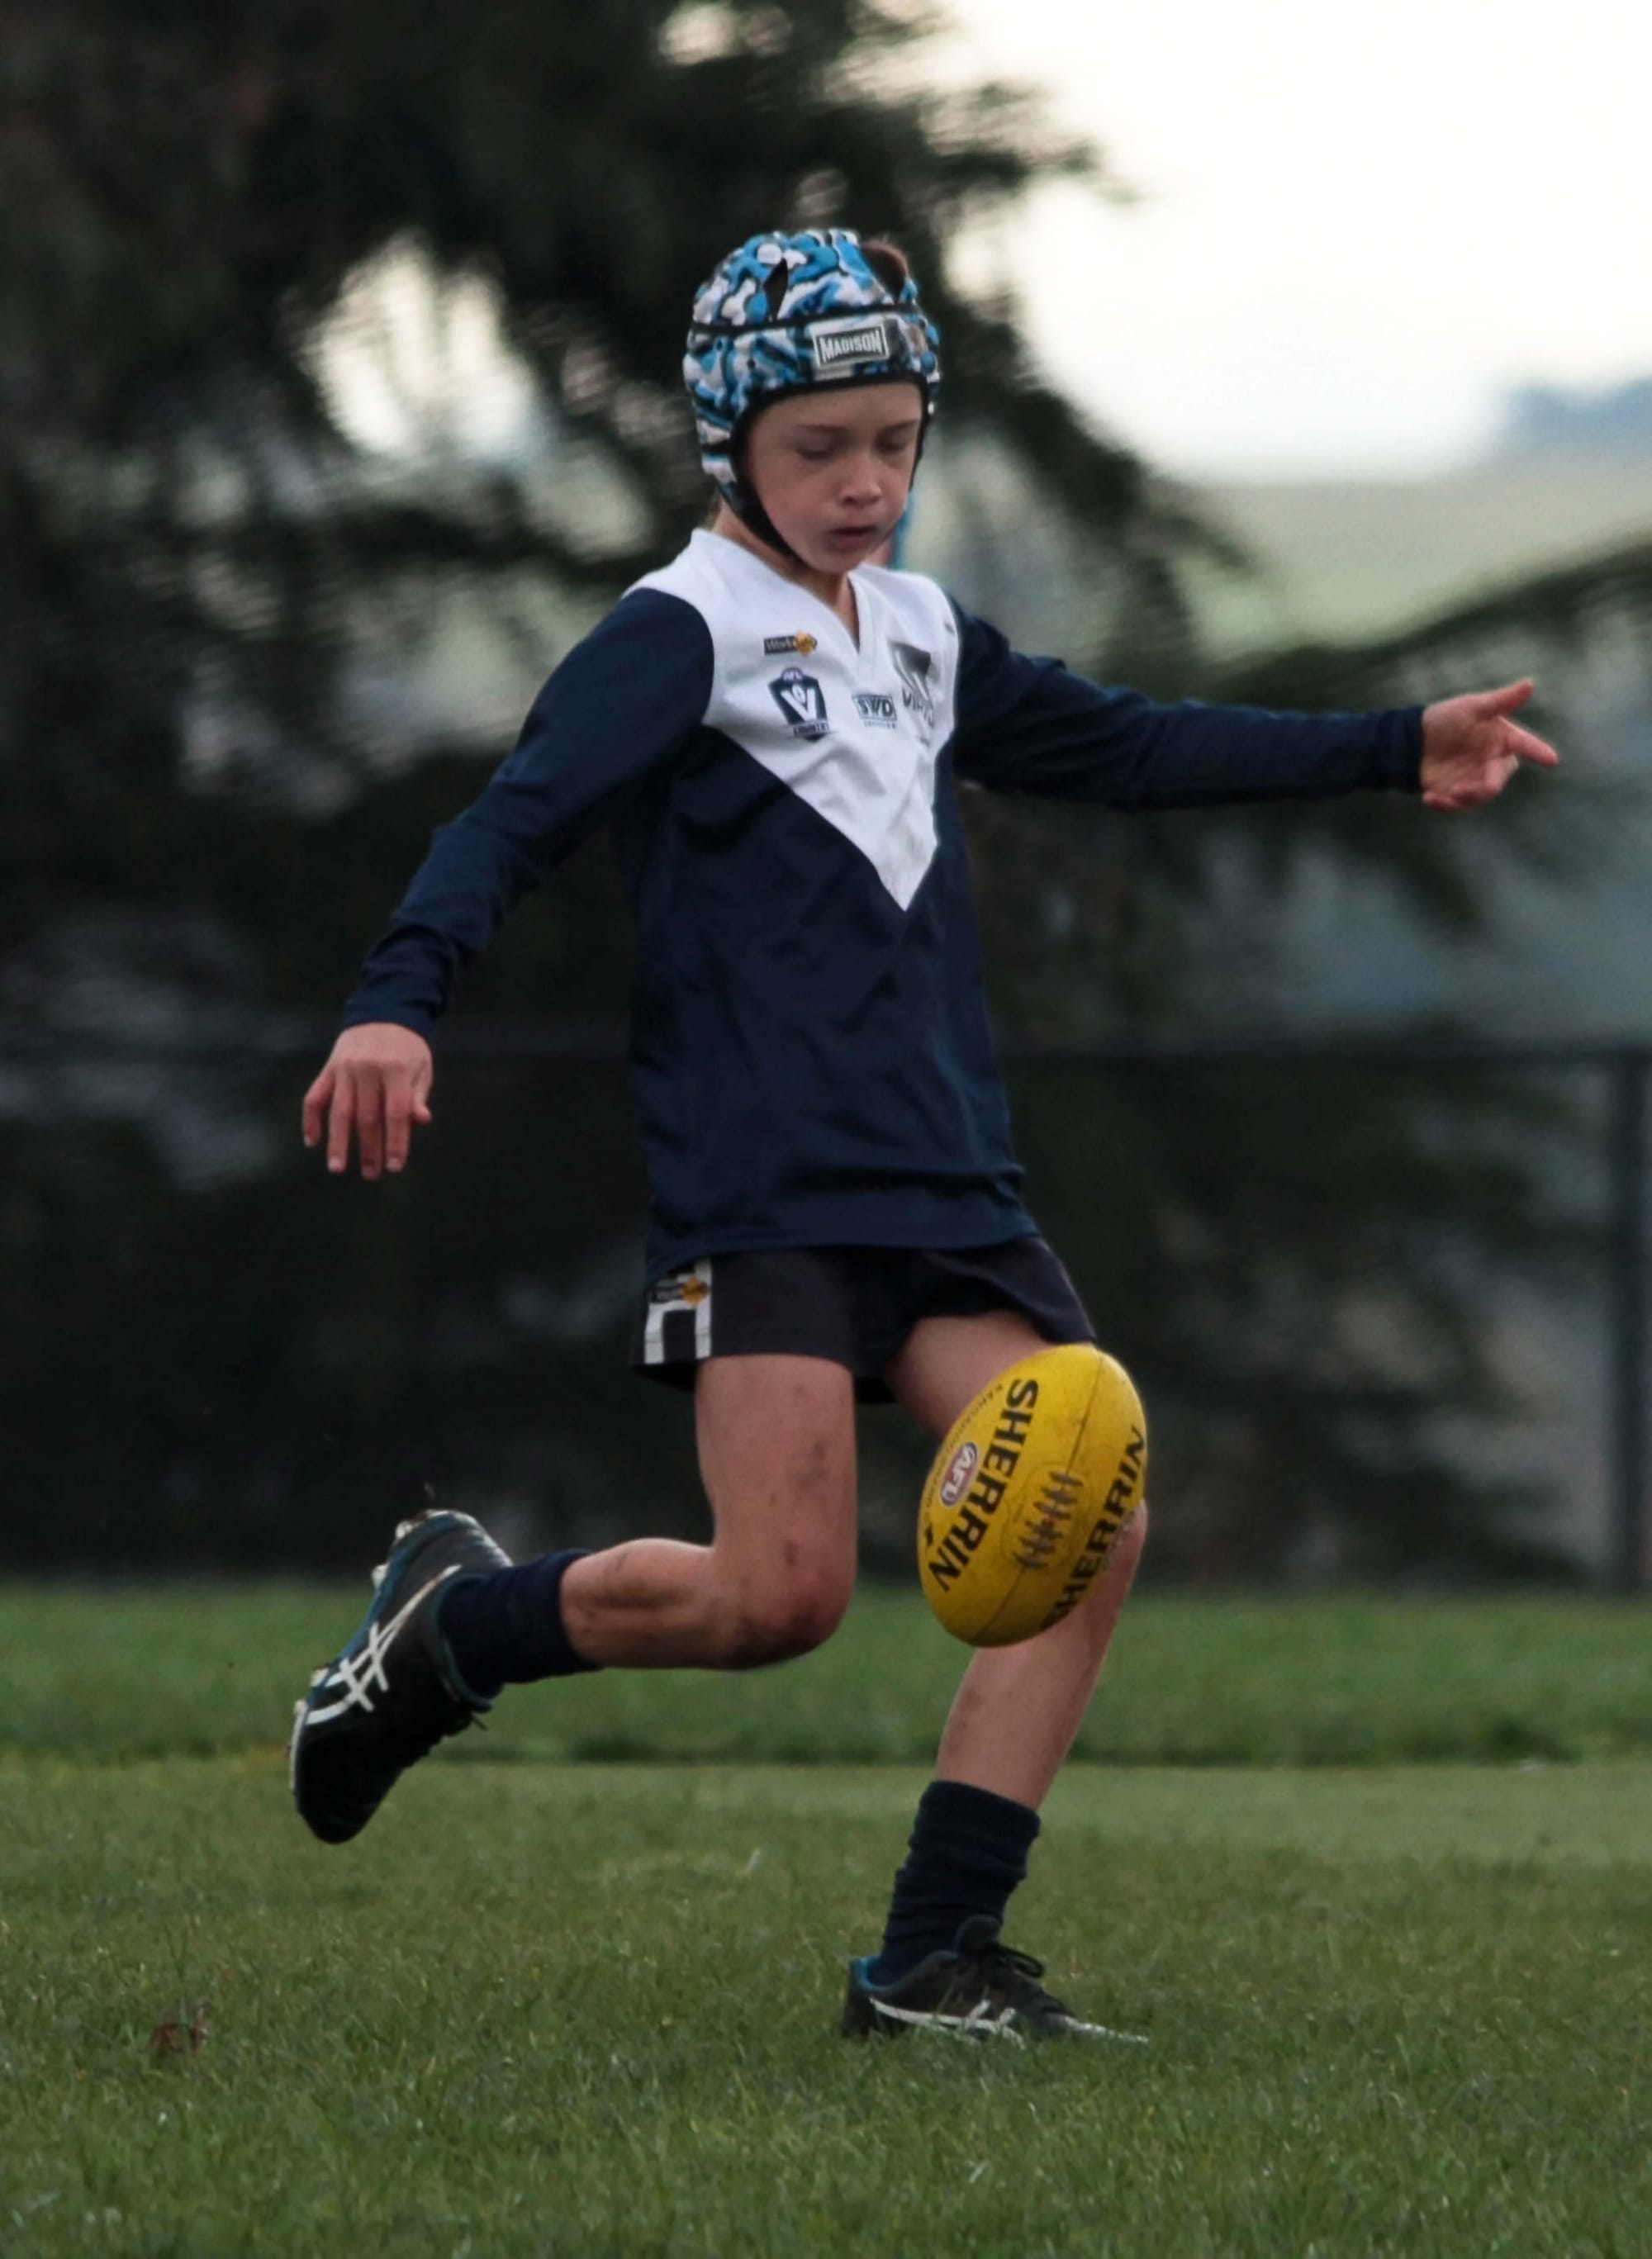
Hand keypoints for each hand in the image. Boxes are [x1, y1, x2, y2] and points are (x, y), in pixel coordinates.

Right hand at [302, 1023, 433, 1178]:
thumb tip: (420, 1121)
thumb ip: (417, 1097)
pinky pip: (314, 1096)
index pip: (397, 1112)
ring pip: (339, 1111)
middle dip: (369, 1149)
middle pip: (367, 1116)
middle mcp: (368, 1069)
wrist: (383, 1012)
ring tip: (337, 1167)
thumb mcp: (421, 1068)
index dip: (396, 1141)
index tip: (394, 1166)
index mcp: (396, 1069)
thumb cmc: (407, 1048)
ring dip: (337, 1142)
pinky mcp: (328, 1068)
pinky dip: (311, 1119)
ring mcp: (344, 1068)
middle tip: (371, 1174)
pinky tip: (312, 1141)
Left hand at [1419, 679, 1558, 811]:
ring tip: (1444, 793)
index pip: (1524, 744)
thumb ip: (1501, 701)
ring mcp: (1477, 779)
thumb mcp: (1471, 707)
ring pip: (1481, 796)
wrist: (1413, 739)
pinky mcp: (1458, 793)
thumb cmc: (1445, 719)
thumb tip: (1530, 683)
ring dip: (1465, 797)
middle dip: (1486, 786)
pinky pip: (1459, 805)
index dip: (1538, 751)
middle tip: (1463, 790)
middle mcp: (1494, 761)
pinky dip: (1445, 804)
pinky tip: (1429, 797)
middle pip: (1499, 778)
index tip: (1552, 759)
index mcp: (1502, 739)